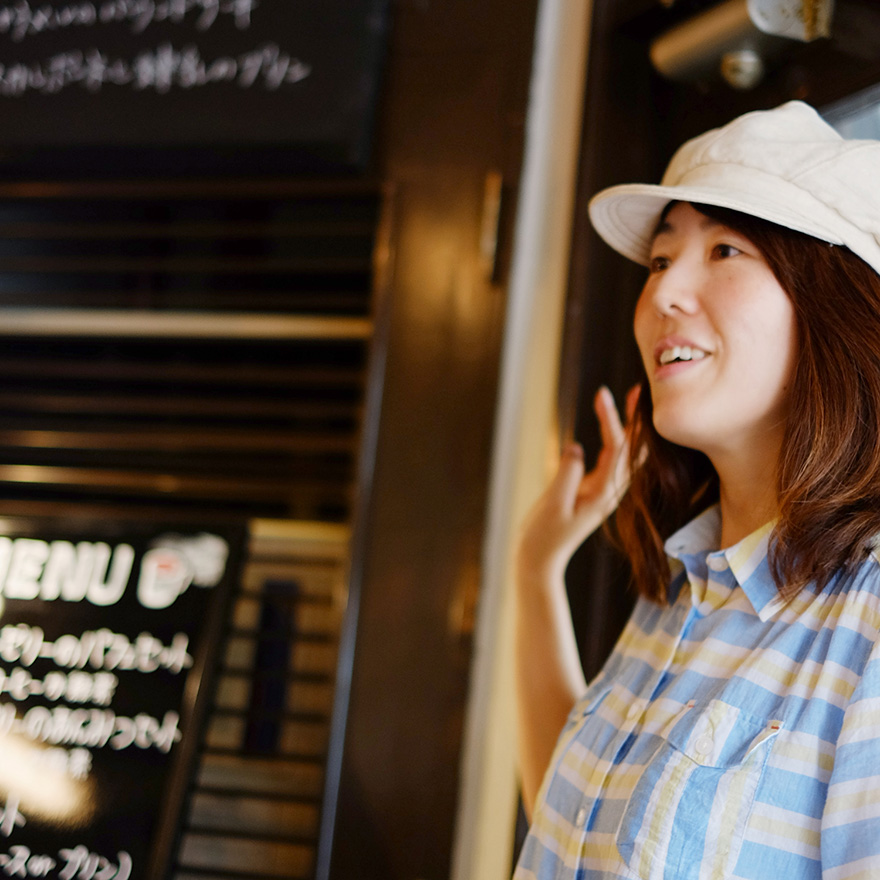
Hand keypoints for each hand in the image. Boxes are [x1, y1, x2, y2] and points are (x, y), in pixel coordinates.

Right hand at [517, 385, 637, 583]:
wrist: (540, 560)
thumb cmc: (544, 536)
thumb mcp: (554, 503)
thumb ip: (567, 474)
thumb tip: (576, 447)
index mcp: (603, 494)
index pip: (616, 449)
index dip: (613, 420)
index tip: (604, 395)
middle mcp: (608, 491)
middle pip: (629, 449)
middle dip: (633, 419)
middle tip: (638, 390)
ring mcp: (600, 491)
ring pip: (619, 453)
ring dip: (622, 426)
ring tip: (625, 401)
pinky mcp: (589, 491)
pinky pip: (605, 461)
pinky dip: (607, 439)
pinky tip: (606, 426)